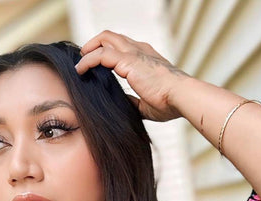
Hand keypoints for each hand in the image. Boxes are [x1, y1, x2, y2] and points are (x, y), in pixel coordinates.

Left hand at [75, 29, 189, 121]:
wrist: (181, 97)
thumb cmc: (170, 102)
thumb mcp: (147, 103)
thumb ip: (133, 101)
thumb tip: (122, 103)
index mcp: (146, 57)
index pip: (123, 46)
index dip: (108, 51)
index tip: (97, 63)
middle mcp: (140, 50)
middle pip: (112, 37)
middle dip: (95, 44)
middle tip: (84, 57)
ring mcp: (134, 53)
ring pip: (105, 39)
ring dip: (89, 49)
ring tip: (80, 62)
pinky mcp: (128, 60)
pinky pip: (101, 54)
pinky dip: (88, 60)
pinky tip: (81, 69)